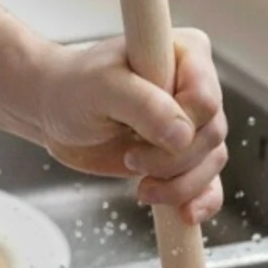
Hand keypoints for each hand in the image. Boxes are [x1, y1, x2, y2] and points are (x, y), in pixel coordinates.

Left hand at [37, 28, 226, 225]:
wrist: (55, 112)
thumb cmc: (74, 88)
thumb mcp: (101, 88)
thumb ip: (143, 105)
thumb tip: (183, 136)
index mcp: (185, 53)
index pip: (205, 98)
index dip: (179, 124)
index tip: (138, 132)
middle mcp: (195, 85)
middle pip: (210, 134)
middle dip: (171, 159)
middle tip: (131, 158)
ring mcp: (191, 122)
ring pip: (211, 161)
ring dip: (178, 184)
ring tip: (141, 185)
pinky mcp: (184, 153)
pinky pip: (209, 181)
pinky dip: (200, 200)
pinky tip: (185, 214)